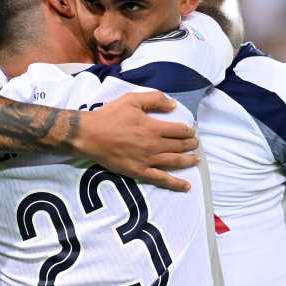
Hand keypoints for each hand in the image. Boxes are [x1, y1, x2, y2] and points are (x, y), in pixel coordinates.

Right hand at [75, 92, 199, 191]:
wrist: (89, 135)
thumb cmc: (109, 116)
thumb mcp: (132, 100)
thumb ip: (154, 99)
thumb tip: (173, 105)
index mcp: (153, 128)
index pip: (179, 130)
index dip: (188, 130)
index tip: (190, 130)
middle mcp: (154, 145)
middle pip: (179, 146)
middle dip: (191, 144)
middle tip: (195, 143)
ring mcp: (148, 160)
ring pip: (175, 162)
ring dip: (188, 160)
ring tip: (196, 159)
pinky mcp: (139, 172)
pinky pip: (161, 179)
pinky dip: (175, 183)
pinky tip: (186, 186)